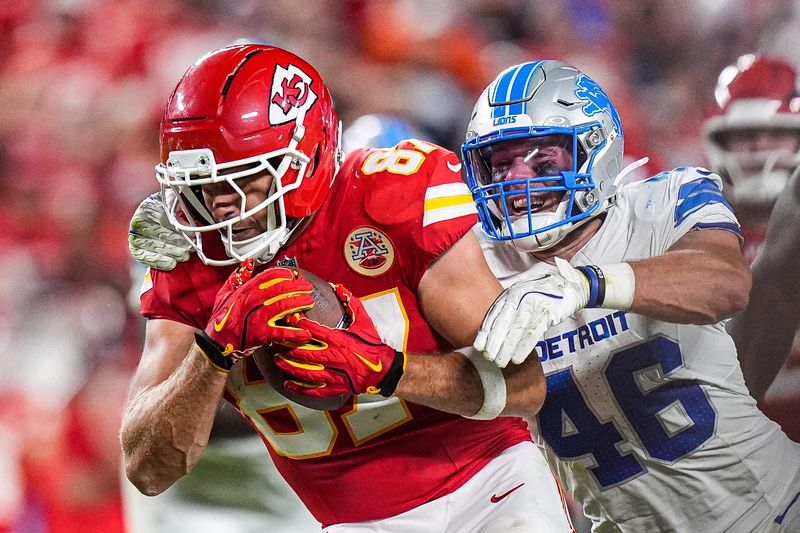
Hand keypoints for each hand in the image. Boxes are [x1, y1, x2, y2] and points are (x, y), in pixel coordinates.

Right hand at [128, 191, 190, 270]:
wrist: (153, 224)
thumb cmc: (166, 213)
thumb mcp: (171, 202)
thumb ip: (177, 199)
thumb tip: (186, 191)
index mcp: (148, 207)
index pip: (165, 219)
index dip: (179, 228)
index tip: (192, 235)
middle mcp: (139, 222)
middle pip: (161, 234)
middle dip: (178, 243)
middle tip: (191, 249)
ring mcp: (135, 237)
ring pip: (156, 246)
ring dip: (172, 252)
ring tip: (185, 256)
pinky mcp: (135, 250)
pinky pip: (147, 257)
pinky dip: (160, 262)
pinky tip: (171, 264)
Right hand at [196, 261, 314, 370]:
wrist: (216, 345)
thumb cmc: (221, 319)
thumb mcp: (224, 294)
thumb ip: (237, 277)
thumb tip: (248, 263)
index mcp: (244, 291)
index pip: (268, 276)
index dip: (283, 273)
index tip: (293, 275)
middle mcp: (250, 302)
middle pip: (279, 289)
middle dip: (297, 286)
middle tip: (308, 287)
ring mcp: (256, 318)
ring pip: (283, 306)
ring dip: (299, 303)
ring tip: (310, 302)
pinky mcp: (260, 334)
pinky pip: (281, 332)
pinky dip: (295, 332)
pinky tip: (306, 332)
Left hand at [273, 284, 405, 396]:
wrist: (383, 369)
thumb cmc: (372, 344)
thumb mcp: (363, 320)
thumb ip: (350, 303)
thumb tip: (338, 286)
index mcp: (339, 339)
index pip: (314, 330)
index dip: (300, 324)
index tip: (289, 319)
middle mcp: (334, 356)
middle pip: (304, 352)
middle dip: (288, 347)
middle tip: (276, 341)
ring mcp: (334, 373)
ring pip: (306, 371)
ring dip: (290, 366)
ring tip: (278, 361)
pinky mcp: (336, 387)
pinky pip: (314, 389)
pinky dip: (300, 387)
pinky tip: (288, 383)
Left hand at [474, 258, 588, 367]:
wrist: (571, 286)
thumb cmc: (543, 293)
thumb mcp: (522, 295)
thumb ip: (509, 309)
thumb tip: (492, 331)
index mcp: (511, 293)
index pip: (494, 314)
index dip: (485, 332)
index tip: (478, 347)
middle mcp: (520, 297)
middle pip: (503, 323)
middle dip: (494, 342)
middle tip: (488, 358)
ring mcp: (535, 303)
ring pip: (517, 330)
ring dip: (507, 348)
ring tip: (500, 362)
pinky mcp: (549, 312)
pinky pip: (533, 333)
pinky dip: (524, 347)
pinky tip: (517, 358)